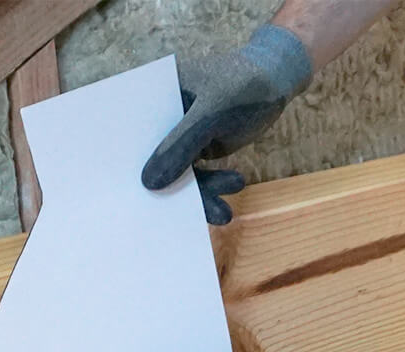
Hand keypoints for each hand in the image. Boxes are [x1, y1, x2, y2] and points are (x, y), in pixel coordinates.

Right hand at [144, 25, 313, 224]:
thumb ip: (180, 146)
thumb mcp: (211, 114)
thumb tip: (148, 183)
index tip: (129, 193)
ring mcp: (180, 134)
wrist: (278, 81)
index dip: (126, 161)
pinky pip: (195, 174)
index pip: (131, 130)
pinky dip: (210, 188)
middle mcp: (162, 116)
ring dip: (199, 194)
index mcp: (155, 95)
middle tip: (177, 217)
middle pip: (152, 156)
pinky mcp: (197, 147)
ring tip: (223, 214)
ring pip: (176, 171)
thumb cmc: (244, 85)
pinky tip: (228, 200)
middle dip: (164, 188)